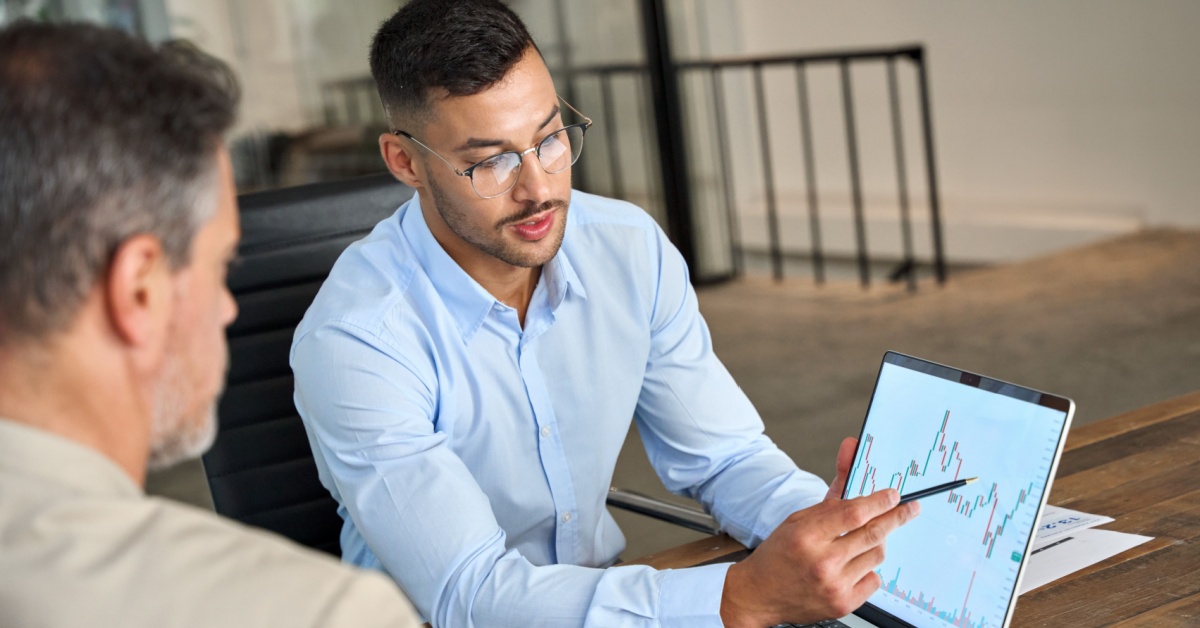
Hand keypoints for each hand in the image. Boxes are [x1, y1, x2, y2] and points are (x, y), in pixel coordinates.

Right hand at [719, 438, 919, 626]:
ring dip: (876, 543)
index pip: (854, 513)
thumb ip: (831, 495)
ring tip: (860, 541)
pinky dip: (868, 569)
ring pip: (877, 555)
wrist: (759, 594)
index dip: (879, 502)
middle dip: (897, 517)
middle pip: (873, 534)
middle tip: (909, 508)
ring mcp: (834, 585)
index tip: (893, 495)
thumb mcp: (798, 520)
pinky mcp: (843, 604)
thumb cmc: (778, 554)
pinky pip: (874, 579)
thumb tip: (850, 455)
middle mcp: (822, 562)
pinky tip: (853, 566)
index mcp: (807, 536)